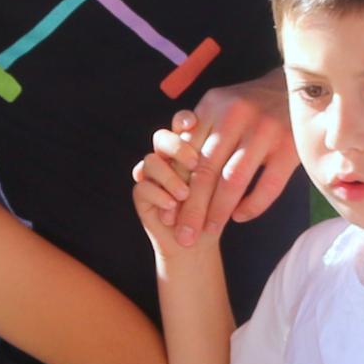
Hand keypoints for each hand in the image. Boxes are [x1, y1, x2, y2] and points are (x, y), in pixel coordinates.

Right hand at [132, 128, 209, 253]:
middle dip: (176, 148)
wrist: (198, 242)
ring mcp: (151, 175)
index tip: (193, 124)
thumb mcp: (222, 187)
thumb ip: (217, 167)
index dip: (183, 120)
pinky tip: (172, 205)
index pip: (181, 124)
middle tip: (194, 163)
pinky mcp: (141, 194)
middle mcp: (166, 158)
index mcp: (187, 149)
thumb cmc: (216, 210)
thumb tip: (221, 150)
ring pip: (151, 160)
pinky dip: (158, 195)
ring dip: (169, 177)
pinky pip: (142, 185)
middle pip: (161, 137)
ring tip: (185, 195)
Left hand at [163, 71, 299, 240]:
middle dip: (192, 209)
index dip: (175, 188)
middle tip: (184, 237)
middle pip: (206, 170)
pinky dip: (253, 205)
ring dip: (218, 212)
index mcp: (213, 105)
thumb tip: (167, 169)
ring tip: (208, 233)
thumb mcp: (219, 105)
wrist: (296, 86)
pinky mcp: (290, 146)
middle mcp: (237, 114)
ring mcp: (266, 130)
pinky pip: (268, 185)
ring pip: (233, 180)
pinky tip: (240, 217)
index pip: (187, 154)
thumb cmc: (249, 104)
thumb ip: (195, 132)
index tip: (168, 215)